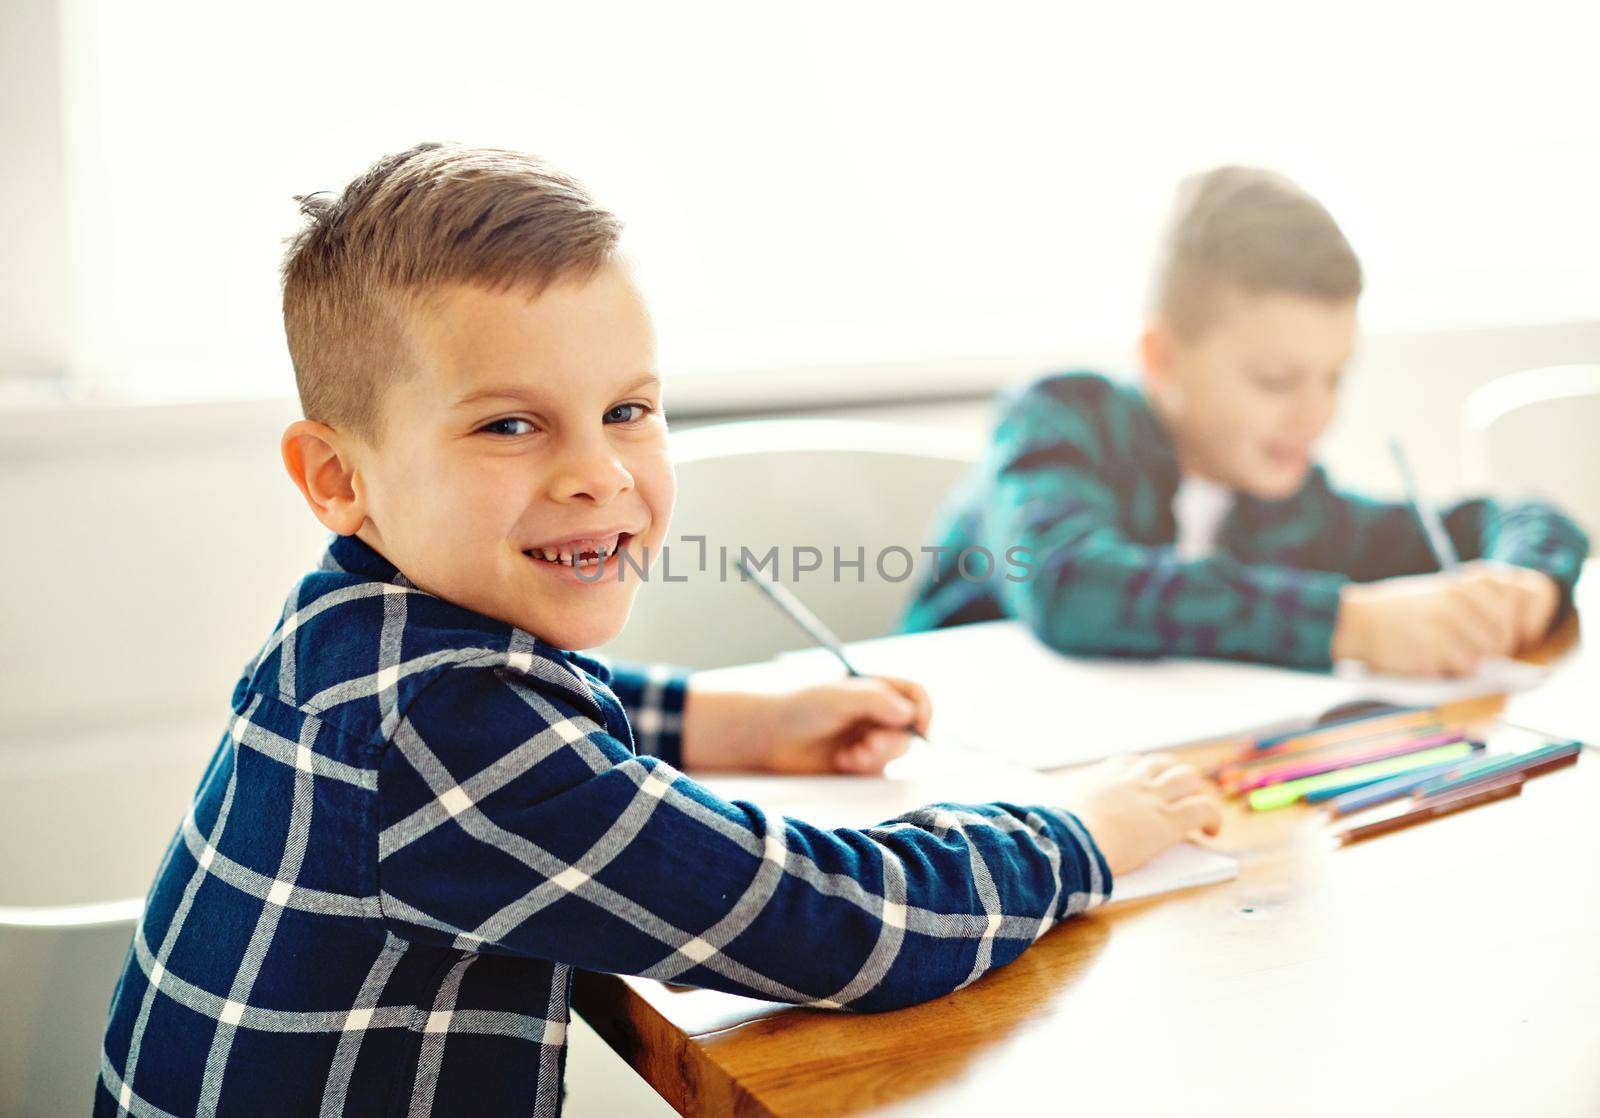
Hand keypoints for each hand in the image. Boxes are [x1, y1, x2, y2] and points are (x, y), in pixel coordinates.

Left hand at [758, 676, 931, 773]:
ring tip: (849, 755)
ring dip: (876, 755)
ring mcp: (869, 738)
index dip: (924, 709)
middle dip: (891, 740)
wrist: (770, 737)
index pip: (916, 695)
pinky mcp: (859, 762)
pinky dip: (863, 767)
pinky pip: (879, 770)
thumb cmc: (802, 709)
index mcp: (876, 688)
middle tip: (868, 745)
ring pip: (896, 751)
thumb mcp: (841, 698)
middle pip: (910, 729)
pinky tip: (841, 761)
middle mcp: (877, 713)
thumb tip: (911, 713)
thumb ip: (877, 701)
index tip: (920, 725)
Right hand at [1059, 754, 1221, 875]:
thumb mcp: (1053, 802)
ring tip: (1198, 809)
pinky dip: (1212, 817)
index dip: (1141, 772)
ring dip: (1195, 790)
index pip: (1129, 762)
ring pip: (1188, 778)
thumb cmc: (1056, 827)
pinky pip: (1203, 809)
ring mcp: (1154, 797)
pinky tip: (1212, 831)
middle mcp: (1132, 779)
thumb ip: (1057, 800)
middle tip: (1178, 794)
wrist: (1071, 838)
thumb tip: (1037, 806)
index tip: (1141, 784)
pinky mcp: (1170, 821)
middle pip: (1164, 763)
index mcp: (1104, 775)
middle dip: (1174, 775)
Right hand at [1331, 563, 1560, 676]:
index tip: (1496, 638)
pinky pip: (1463, 667)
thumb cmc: (1398, 611)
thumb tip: (1507, 634)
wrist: (1357, 622)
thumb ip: (1470, 605)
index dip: (1506, 631)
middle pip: (1499, 637)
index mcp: (1458, 587)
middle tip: (1474, 653)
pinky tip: (1437, 662)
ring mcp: (1441, 627)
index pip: (1506, 613)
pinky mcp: (1430, 650)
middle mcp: (1453, 604)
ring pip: (1484, 654)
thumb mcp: (1436, 593)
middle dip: (1491, 651)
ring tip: (1451, 657)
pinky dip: (1455, 670)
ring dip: (1473, 661)